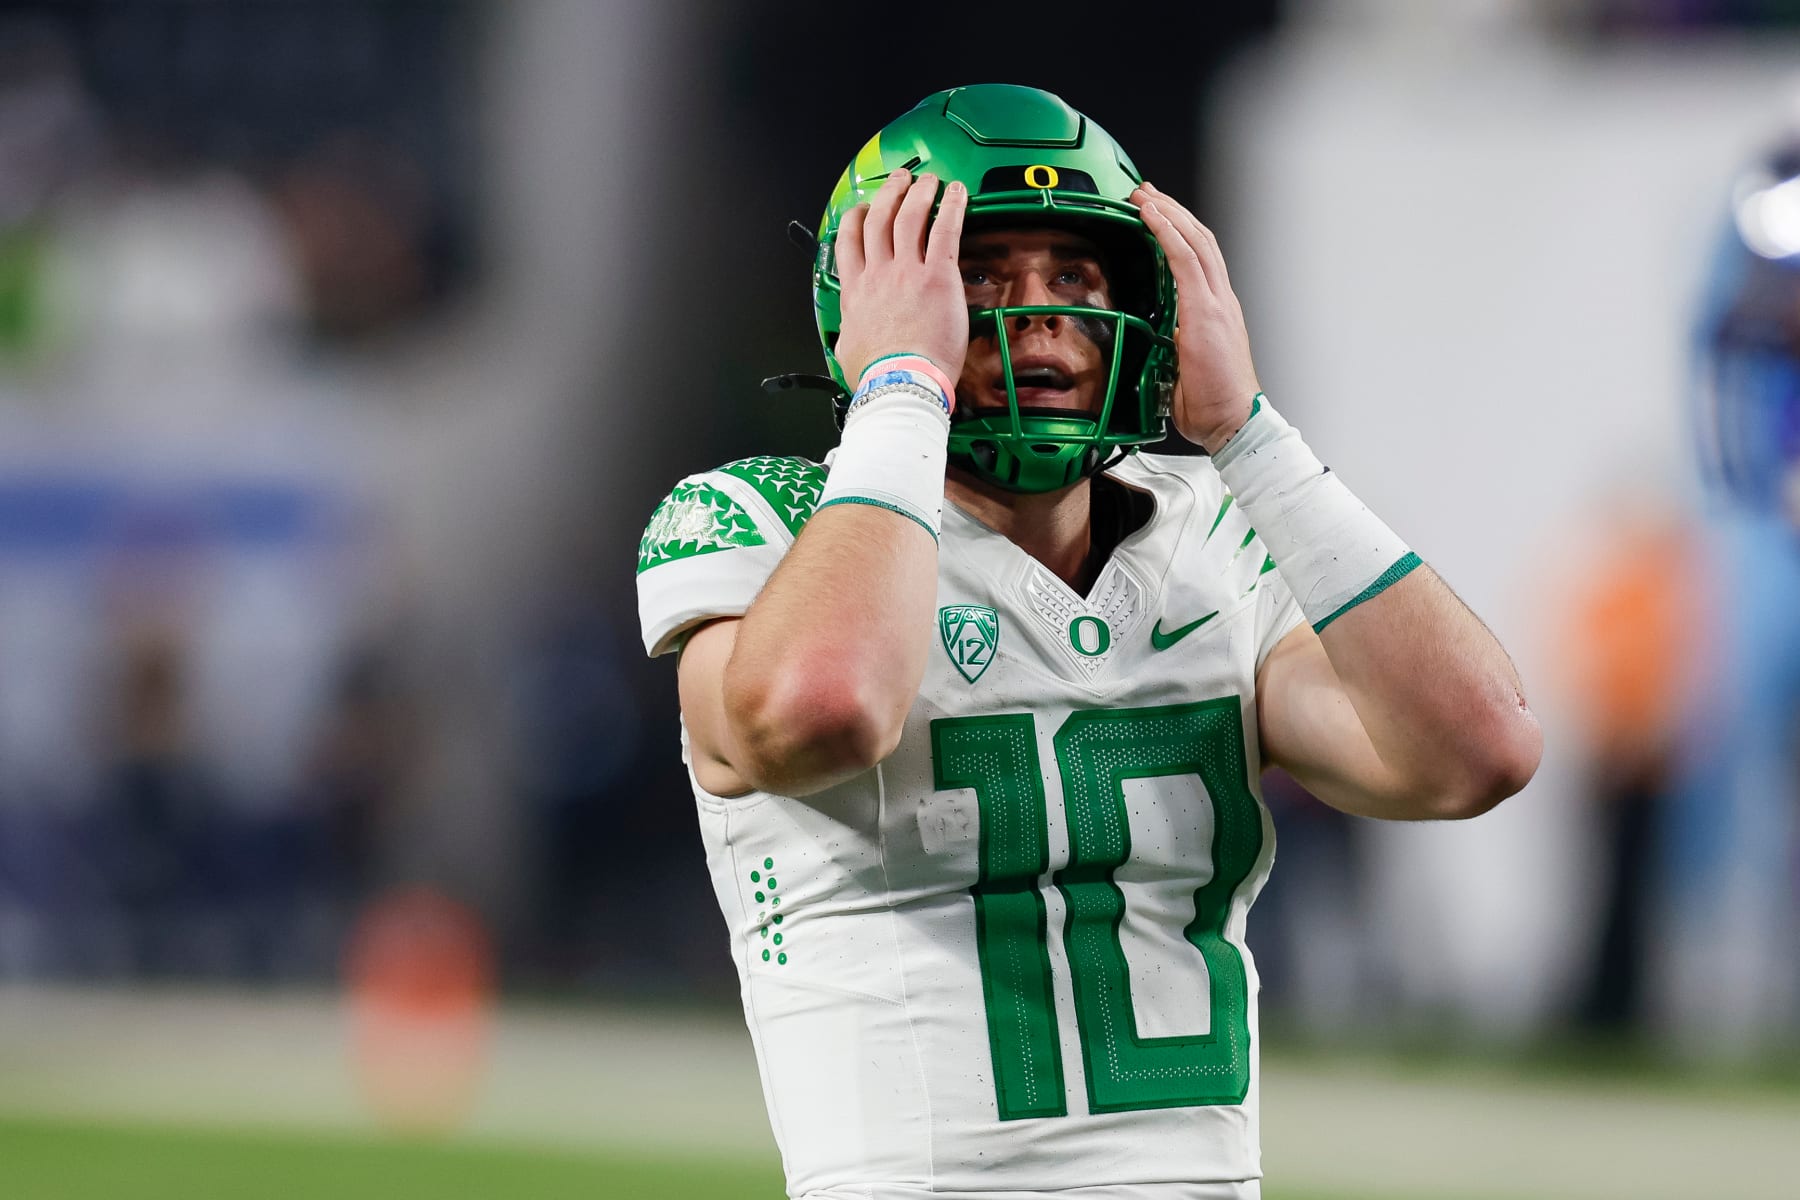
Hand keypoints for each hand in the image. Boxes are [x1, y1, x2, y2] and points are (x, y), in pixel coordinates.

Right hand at [833, 170, 969, 394]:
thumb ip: (849, 335)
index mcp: (855, 292)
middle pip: (879, 219)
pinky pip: (945, 231)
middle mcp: (878, 274)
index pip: (849, 241)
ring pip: (909, 217)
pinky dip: (952, 207)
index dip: (855, 218)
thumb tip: (848, 339)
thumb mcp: (847, 352)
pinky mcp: (937, 277)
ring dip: (919, 192)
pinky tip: (958, 193)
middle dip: (889, 194)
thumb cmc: (878, 376)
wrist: (900, 383)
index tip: (861, 209)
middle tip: (899, 181)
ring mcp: (907, 272)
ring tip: (928, 179)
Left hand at [1131, 182, 1261, 453]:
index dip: (1179, 233)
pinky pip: (1186, 259)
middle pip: (1199, 240)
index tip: (1155, 216)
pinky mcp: (1207, 310)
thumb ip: (1173, 345)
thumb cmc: (1211, 404)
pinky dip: (1167, 232)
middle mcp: (1221, 300)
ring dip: (1167, 213)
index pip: (1199, 259)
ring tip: (1144, 196)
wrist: (1233, 421)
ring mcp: (1217, 302)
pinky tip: (1151, 215)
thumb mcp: (1183, 366)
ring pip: (1195, 240)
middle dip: (1171, 212)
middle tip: (1145, 194)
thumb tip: (1157, 342)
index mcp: (1216, 312)